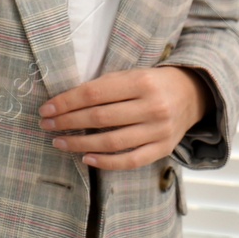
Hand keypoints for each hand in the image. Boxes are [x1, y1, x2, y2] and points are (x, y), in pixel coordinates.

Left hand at [38, 66, 210, 169]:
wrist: (191, 94)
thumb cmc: (150, 83)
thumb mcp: (129, 75)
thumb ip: (102, 87)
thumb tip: (63, 103)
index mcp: (140, 82)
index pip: (94, 93)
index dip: (66, 102)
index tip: (46, 109)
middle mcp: (152, 107)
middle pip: (100, 118)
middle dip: (68, 122)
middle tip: (46, 125)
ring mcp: (159, 131)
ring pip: (113, 142)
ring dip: (80, 143)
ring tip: (59, 142)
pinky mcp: (164, 149)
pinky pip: (131, 160)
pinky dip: (106, 162)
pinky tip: (86, 158)